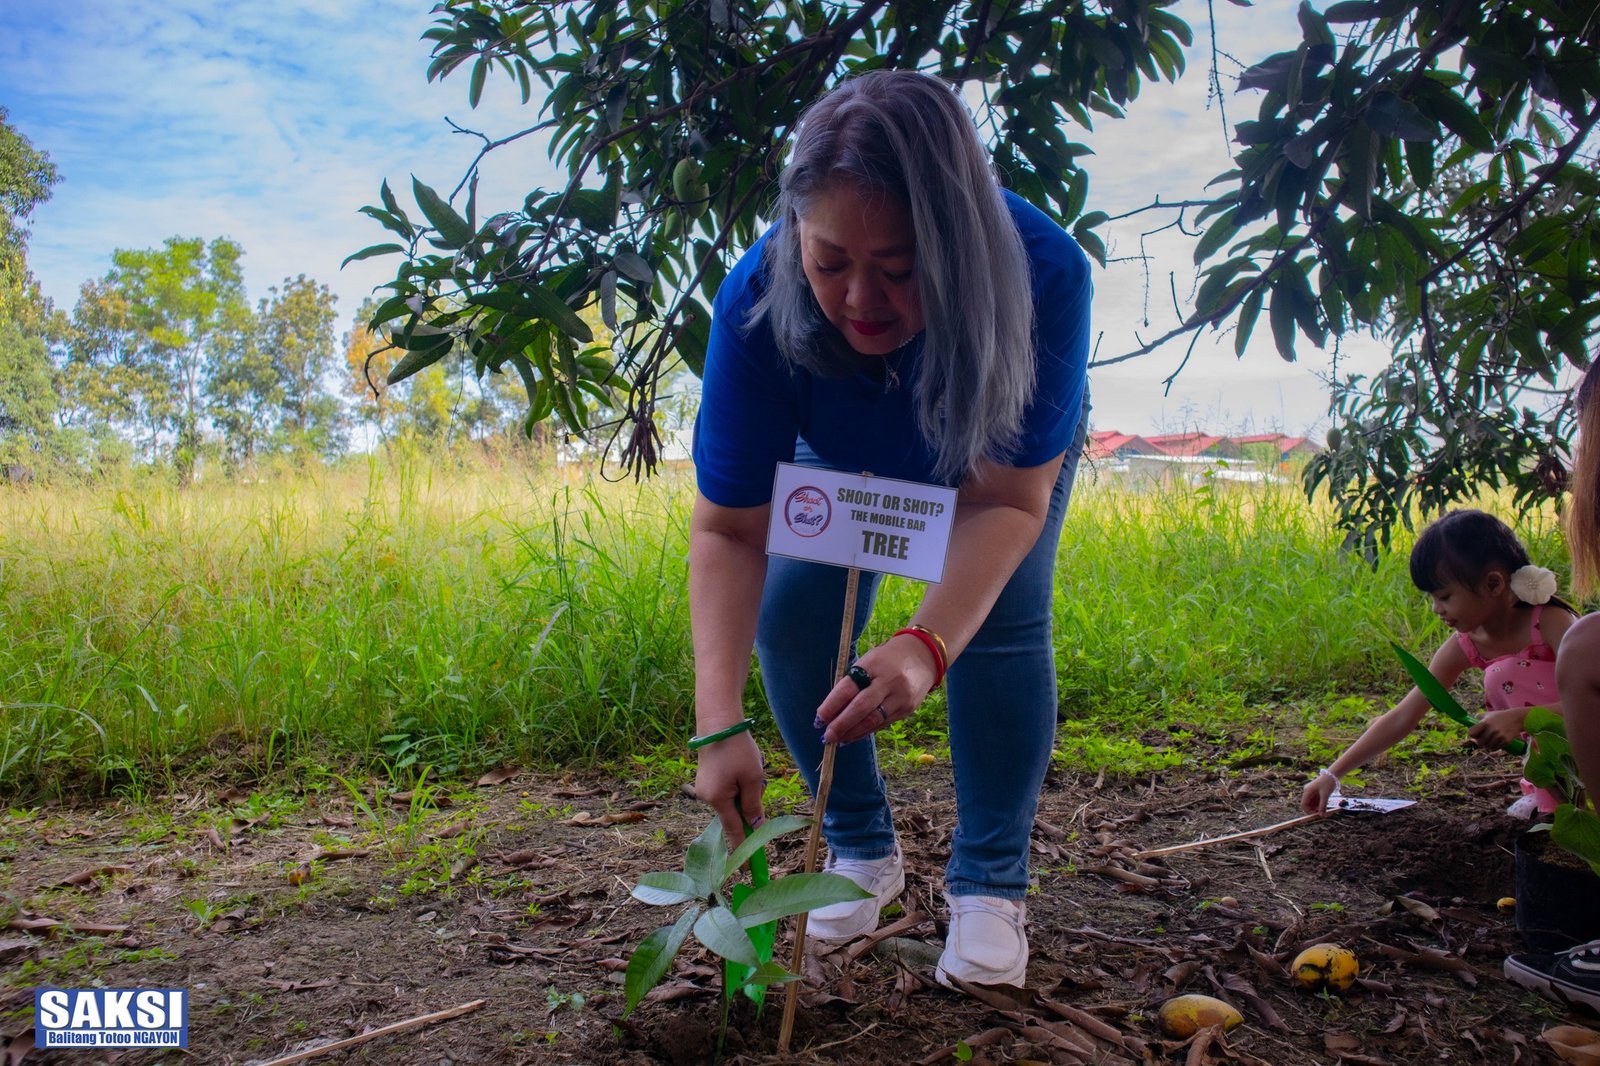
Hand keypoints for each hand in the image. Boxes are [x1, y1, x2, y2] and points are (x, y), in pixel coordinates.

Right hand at [693, 731, 765, 845]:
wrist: (718, 721)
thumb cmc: (737, 749)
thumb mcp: (753, 778)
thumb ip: (753, 805)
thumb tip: (753, 827)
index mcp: (718, 800)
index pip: (734, 832)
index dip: (743, 850)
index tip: (748, 869)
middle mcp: (706, 798)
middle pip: (733, 814)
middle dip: (748, 806)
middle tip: (753, 778)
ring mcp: (703, 789)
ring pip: (731, 802)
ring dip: (743, 792)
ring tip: (746, 766)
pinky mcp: (706, 780)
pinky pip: (725, 792)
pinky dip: (736, 786)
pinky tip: (739, 766)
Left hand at [814, 633, 939, 744]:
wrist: (923, 657)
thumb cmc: (886, 660)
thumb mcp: (868, 662)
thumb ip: (852, 684)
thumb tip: (831, 713)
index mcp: (872, 665)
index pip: (848, 688)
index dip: (832, 706)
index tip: (819, 719)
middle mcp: (888, 681)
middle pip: (861, 708)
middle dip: (841, 724)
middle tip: (826, 736)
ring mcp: (900, 696)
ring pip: (873, 720)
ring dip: (852, 733)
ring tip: (838, 740)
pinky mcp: (908, 709)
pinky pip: (883, 724)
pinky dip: (865, 731)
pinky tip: (853, 736)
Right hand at [1301, 772, 1337, 814]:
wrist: (1332, 775)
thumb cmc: (1328, 783)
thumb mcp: (1325, 796)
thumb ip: (1322, 806)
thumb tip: (1321, 816)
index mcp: (1307, 791)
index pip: (1304, 804)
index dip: (1308, 811)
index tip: (1315, 815)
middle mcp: (1307, 791)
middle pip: (1307, 804)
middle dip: (1312, 809)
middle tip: (1321, 814)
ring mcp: (1311, 791)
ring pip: (1311, 802)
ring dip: (1316, 807)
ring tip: (1323, 810)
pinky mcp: (1315, 791)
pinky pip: (1315, 799)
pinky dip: (1318, 804)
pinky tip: (1323, 806)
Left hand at [1468, 707, 1527, 750]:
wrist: (1516, 718)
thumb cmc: (1499, 716)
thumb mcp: (1488, 714)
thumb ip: (1478, 717)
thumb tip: (1468, 721)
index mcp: (1485, 723)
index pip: (1471, 733)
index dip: (1472, 735)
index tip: (1475, 734)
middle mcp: (1491, 730)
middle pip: (1479, 742)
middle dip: (1480, 742)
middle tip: (1482, 740)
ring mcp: (1499, 736)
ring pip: (1487, 747)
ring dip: (1487, 746)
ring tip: (1488, 742)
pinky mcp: (1506, 740)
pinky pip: (1496, 748)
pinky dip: (1494, 747)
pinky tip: (1494, 744)